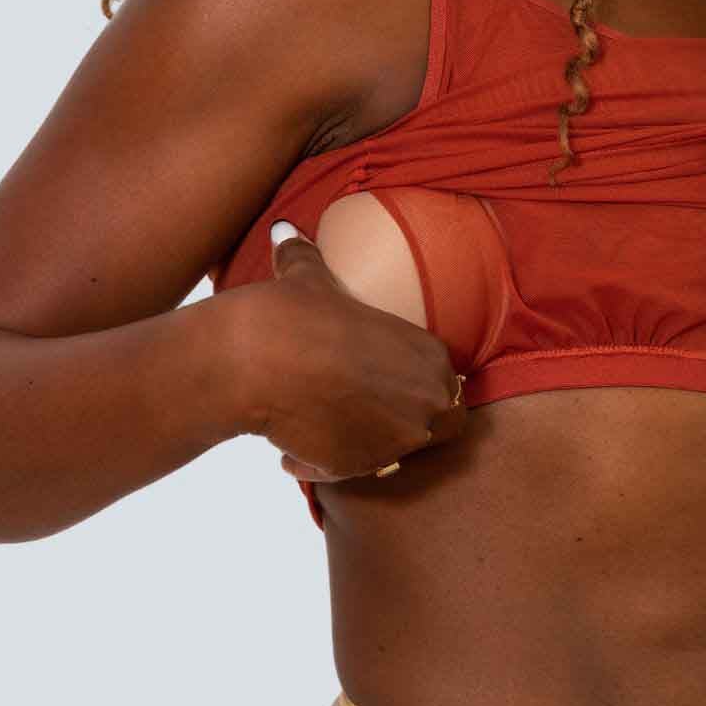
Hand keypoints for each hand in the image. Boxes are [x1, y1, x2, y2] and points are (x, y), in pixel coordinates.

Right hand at [223, 219, 467, 483]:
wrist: (257, 360)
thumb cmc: (292, 313)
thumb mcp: (308, 278)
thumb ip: (306, 257)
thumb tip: (285, 231)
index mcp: (428, 355)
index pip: (447, 382)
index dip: (419, 385)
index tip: (386, 383)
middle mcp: (425, 402)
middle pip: (442, 425)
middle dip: (409, 423)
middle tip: (365, 413)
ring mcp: (397, 441)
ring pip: (394, 456)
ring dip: (367, 447)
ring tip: (325, 428)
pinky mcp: (358, 469)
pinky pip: (346, 473)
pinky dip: (323, 464)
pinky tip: (293, 449)